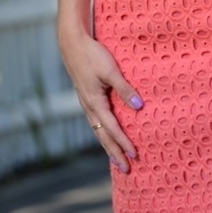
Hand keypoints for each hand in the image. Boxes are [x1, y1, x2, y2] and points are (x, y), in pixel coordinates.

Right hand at [59, 31, 142, 172]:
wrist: (72, 44)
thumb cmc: (92, 55)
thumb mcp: (111, 71)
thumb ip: (125, 89)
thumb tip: (139, 107)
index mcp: (95, 102)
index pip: (112, 128)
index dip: (124, 142)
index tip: (134, 155)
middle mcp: (89, 107)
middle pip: (103, 136)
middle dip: (115, 153)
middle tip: (126, 169)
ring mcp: (86, 103)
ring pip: (98, 130)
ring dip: (108, 145)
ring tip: (117, 159)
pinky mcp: (87, 98)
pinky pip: (96, 121)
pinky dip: (104, 133)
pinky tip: (108, 136)